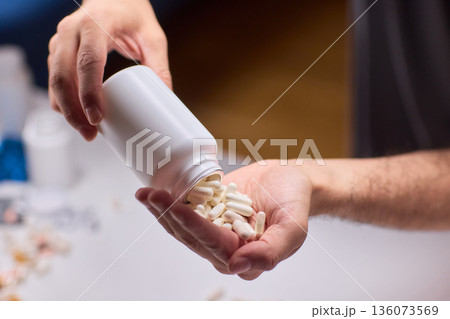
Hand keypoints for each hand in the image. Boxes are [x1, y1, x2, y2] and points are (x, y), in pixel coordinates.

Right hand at [48, 0, 170, 140]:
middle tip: (89, 133)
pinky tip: (75, 116)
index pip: (88, 62)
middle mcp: (72, 30)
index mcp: (96, 24)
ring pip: (54, 79)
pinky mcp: (58, 50)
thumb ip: (159, 66)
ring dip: (66, 109)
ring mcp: (61, 40)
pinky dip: (62, 100)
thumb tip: (165, 99)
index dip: (89, 92)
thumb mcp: (152, 37)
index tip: (97, 117)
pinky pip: (54, 79)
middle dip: (73, 110)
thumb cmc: (132, 14)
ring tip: (85, 131)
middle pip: (63, 75)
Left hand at [136, 160, 311, 279]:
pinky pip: (185, 209)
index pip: (213, 243)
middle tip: (153, 197)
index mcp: (244, 256)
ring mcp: (214, 228)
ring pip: (182, 225)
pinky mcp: (207, 211)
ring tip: (146, 195)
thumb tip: (238, 267)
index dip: (193, 226)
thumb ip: (271, 251)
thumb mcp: (293, 228)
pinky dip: (168, 202)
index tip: (177, 209)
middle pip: (191, 235)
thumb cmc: (295, 202)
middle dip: (170, 216)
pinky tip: (152, 193)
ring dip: (163, 211)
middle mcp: (224, 247)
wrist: (291, 179)